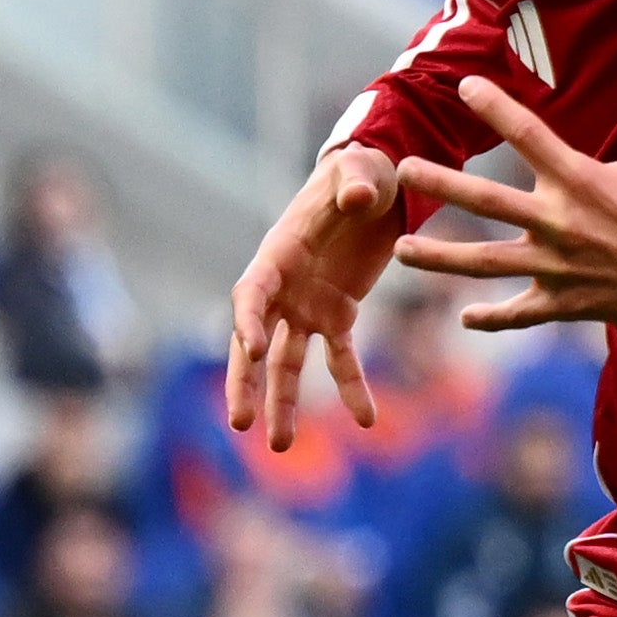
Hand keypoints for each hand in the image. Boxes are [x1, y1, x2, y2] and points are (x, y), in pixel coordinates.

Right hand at [225, 146, 402, 451]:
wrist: (376, 184)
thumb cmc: (360, 172)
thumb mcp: (360, 170)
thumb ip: (356, 182)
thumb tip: (358, 197)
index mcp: (278, 254)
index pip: (252, 293)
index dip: (248, 321)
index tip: (254, 349)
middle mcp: (283, 288)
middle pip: (253, 343)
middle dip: (246, 383)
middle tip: (241, 422)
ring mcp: (305, 306)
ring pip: (286, 363)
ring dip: (283, 403)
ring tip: (279, 446)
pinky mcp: (336, 316)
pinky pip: (340, 359)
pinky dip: (351, 388)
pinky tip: (367, 419)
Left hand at [398, 50, 616, 336]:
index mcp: (582, 181)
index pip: (529, 135)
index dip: (495, 108)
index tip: (464, 86)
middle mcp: (560, 224)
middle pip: (487, 201)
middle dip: (442, 183)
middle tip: (403, 168)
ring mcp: (558, 267)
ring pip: (486, 263)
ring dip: (440, 259)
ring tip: (400, 251)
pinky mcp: (565, 302)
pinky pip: (520, 313)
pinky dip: (492, 318)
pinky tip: (462, 318)